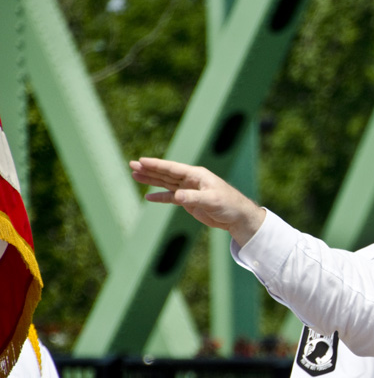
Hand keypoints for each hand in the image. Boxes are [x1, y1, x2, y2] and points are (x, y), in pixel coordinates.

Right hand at [130, 158, 265, 244]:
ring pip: (166, 184)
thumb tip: (176, 196)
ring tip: (135, 175)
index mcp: (197, 175)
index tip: (142, 161)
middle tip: (132, 164)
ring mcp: (189, 191)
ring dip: (151, 180)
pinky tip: (148, 197)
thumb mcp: (211, 200)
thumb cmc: (229, 204)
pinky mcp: (189, 202)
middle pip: (166, 173)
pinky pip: (171, 198)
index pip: (173, 168)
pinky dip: (160, 197)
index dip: (157, 165)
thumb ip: (193, 198)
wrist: (237, 217)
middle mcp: (191, 180)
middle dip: (149, 169)